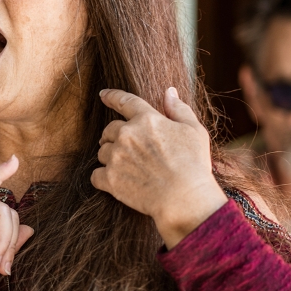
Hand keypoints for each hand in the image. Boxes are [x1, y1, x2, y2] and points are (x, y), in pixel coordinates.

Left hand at [92, 87, 228, 247]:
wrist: (186, 199)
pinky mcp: (110, 179)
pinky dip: (103, 178)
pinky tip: (116, 182)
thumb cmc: (194, 165)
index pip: (124, 101)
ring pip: (102, 152)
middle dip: (114, 136)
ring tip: (128, 168)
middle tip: (126, 148)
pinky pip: (96, 175)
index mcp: (147, 119)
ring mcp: (116, 156)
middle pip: (109, 130)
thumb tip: (169, 92)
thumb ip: (179, 109)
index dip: (112, 96)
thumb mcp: (194, 131)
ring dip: (111, 157)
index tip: (103, 94)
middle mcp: (127, 135)